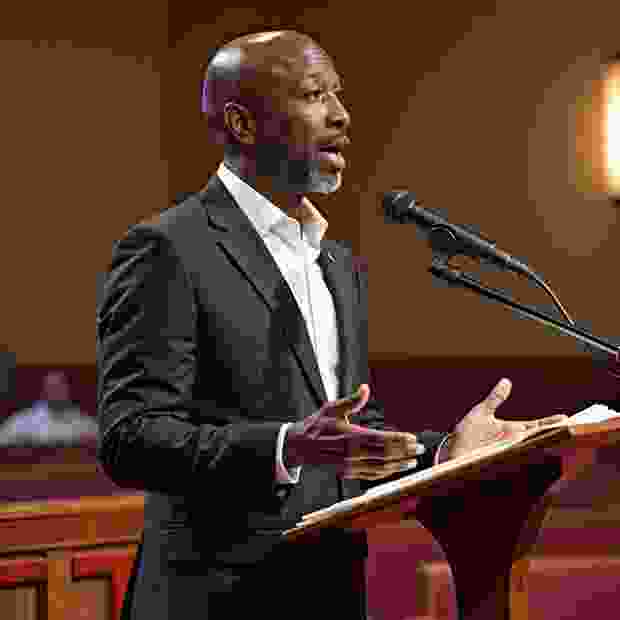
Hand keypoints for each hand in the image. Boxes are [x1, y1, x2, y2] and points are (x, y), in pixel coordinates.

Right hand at [283, 384, 424, 479]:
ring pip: (380, 468)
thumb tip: (365, 388)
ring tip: (413, 461)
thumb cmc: (316, 425)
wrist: (300, 446)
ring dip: (399, 465)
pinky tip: (395, 469)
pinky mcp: (348, 473)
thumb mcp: (332, 408)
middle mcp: (351, 453)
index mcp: (349, 435)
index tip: (413, 438)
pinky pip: (371, 475)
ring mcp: (350, 465)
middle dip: (405, 453)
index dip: (399, 440)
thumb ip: (351, 400)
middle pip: (384, 455)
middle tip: (421, 449)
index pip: (381, 439)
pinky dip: (386, 473)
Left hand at [446, 378, 567, 459]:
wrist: (453, 449)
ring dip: (545, 446)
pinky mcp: (501, 461)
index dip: (552, 422)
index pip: (537, 425)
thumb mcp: (482, 412)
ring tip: (561, 441)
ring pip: (532, 450)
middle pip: (540, 437)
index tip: (567, 418)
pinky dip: (527, 457)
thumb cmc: (468, 432)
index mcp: (513, 430)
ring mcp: (509, 452)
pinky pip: (518, 460)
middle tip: (573, 429)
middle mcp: (514, 442)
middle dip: (556, 434)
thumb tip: (506, 381)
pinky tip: (536, 453)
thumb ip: (495, 398)